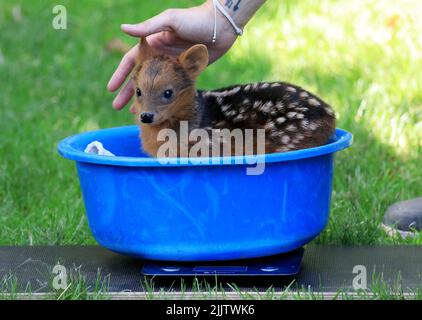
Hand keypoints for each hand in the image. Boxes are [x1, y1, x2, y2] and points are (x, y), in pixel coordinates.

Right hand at [107, 1, 237, 109]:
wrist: (220, 26)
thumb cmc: (194, 19)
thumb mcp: (169, 21)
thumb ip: (148, 27)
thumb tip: (123, 28)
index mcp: (153, 44)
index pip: (131, 62)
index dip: (120, 74)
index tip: (111, 89)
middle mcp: (160, 57)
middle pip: (139, 77)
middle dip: (128, 92)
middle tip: (116, 107)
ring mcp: (172, 67)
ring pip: (153, 87)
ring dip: (144, 99)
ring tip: (134, 114)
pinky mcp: (186, 74)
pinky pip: (171, 91)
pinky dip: (163, 101)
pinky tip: (159, 112)